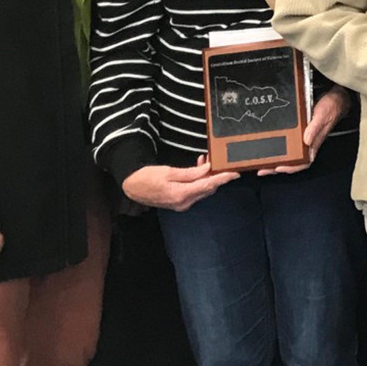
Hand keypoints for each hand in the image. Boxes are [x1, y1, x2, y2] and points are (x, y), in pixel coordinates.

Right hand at [122, 160, 237, 211]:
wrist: (131, 187)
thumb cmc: (147, 177)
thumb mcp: (169, 172)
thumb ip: (191, 173)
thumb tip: (208, 170)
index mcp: (182, 194)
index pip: (209, 186)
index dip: (223, 179)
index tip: (235, 173)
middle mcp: (184, 203)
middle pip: (208, 189)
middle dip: (215, 175)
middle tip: (216, 160)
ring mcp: (182, 205)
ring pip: (203, 190)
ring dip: (207, 177)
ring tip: (204, 162)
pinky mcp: (180, 203)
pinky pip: (195, 192)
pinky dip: (199, 182)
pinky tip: (197, 171)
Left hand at [259, 87, 349, 175]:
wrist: (337, 97)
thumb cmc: (332, 106)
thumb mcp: (323, 115)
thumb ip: (315, 127)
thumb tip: (306, 141)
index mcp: (314, 142)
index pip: (304, 162)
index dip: (292, 167)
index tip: (278, 168)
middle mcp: (308, 142)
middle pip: (293, 160)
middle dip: (277, 166)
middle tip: (262, 169)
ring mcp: (304, 137)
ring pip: (288, 153)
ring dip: (275, 158)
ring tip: (262, 161)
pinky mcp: (300, 130)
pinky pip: (288, 142)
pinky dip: (278, 145)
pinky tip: (269, 145)